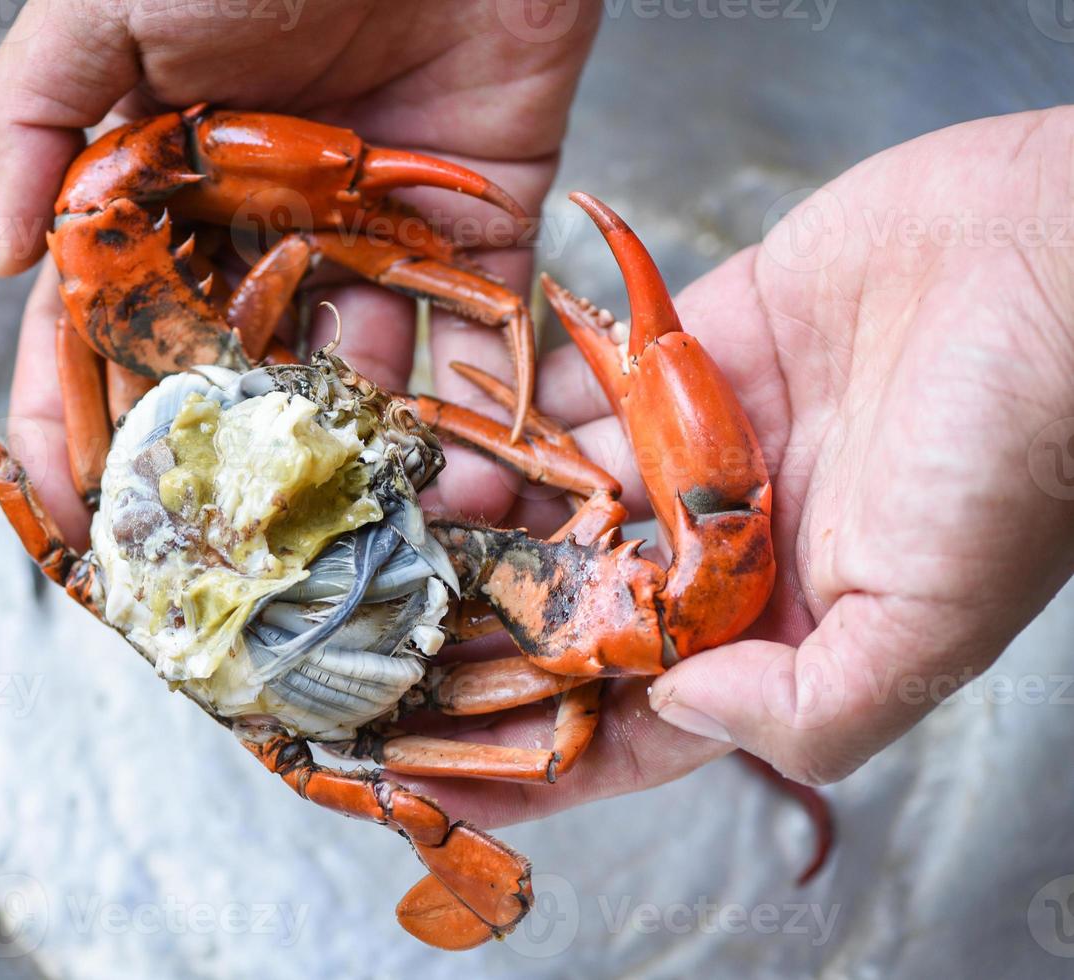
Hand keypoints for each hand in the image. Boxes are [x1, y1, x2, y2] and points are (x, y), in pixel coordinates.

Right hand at [0, 0, 600, 545]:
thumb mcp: (103, 9)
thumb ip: (31, 122)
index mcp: (168, 179)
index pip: (109, 321)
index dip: (82, 414)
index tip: (72, 507)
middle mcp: (264, 221)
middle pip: (229, 370)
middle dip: (217, 465)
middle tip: (214, 560)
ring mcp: (372, 232)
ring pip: (352, 371)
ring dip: (351, 457)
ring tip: (349, 542)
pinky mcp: (477, 224)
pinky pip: (475, 331)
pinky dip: (480, 406)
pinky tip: (464, 479)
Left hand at [409, 107, 1073, 826]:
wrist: (1056, 254)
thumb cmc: (1024, 442)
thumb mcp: (932, 619)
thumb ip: (808, 703)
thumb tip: (677, 707)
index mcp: (789, 628)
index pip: (640, 719)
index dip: (544, 757)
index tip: (440, 779)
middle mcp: (738, 545)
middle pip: (581, 610)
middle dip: (487, 635)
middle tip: (379, 645)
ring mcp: (711, 446)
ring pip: (570, 499)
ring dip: (482, 519)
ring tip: (387, 538)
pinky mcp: (697, 349)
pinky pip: (586, 386)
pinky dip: (519, 405)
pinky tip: (448, 428)